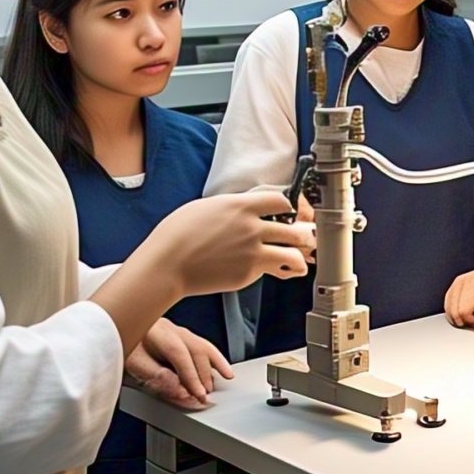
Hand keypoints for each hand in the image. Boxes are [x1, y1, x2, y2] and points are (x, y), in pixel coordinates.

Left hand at [125, 318, 232, 408]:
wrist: (111, 323)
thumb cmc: (117, 340)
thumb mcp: (130, 362)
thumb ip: (155, 376)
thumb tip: (178, 388)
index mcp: (157, 334)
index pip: (180, 356)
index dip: (191, 377)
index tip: (199, 395)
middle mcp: (170, 330)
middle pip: (195, 350)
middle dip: (203, 375)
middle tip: (205, 396)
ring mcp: (175, 330)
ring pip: (201, 345)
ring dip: (213, 364)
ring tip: (222, 380)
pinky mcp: (175, 334)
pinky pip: (200, 343)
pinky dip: (212, 356)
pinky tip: (219, 366)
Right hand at [152, 191, 316, 299]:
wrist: (167, 264)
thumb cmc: (178, 234)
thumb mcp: (207, 207)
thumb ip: (234, 207)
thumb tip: (248, 207)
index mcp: (242, 206)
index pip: (282, 200)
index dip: (288, 206)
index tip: (287, 212)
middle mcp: (252, 228)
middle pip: (296, 229)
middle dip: (304, 234)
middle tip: (305, 238)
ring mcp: (252, 252)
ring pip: (293, 254)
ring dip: (299, 257)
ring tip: (300, 260)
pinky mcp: (248, 274)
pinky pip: (271, 271)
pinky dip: (276, 271)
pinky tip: (278, 271)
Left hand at [444, 262, 473, 328]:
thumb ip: (471, 294)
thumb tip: (468, 313)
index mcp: (460, 281)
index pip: (448, 304)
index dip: (456, 316)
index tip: (466, 322)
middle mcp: (459, 284)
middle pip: (450, 311)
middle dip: (461, 320)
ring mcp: (464, 290)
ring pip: (456, 315)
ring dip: (469, 322)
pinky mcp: (472, 296)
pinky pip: (465, 316)